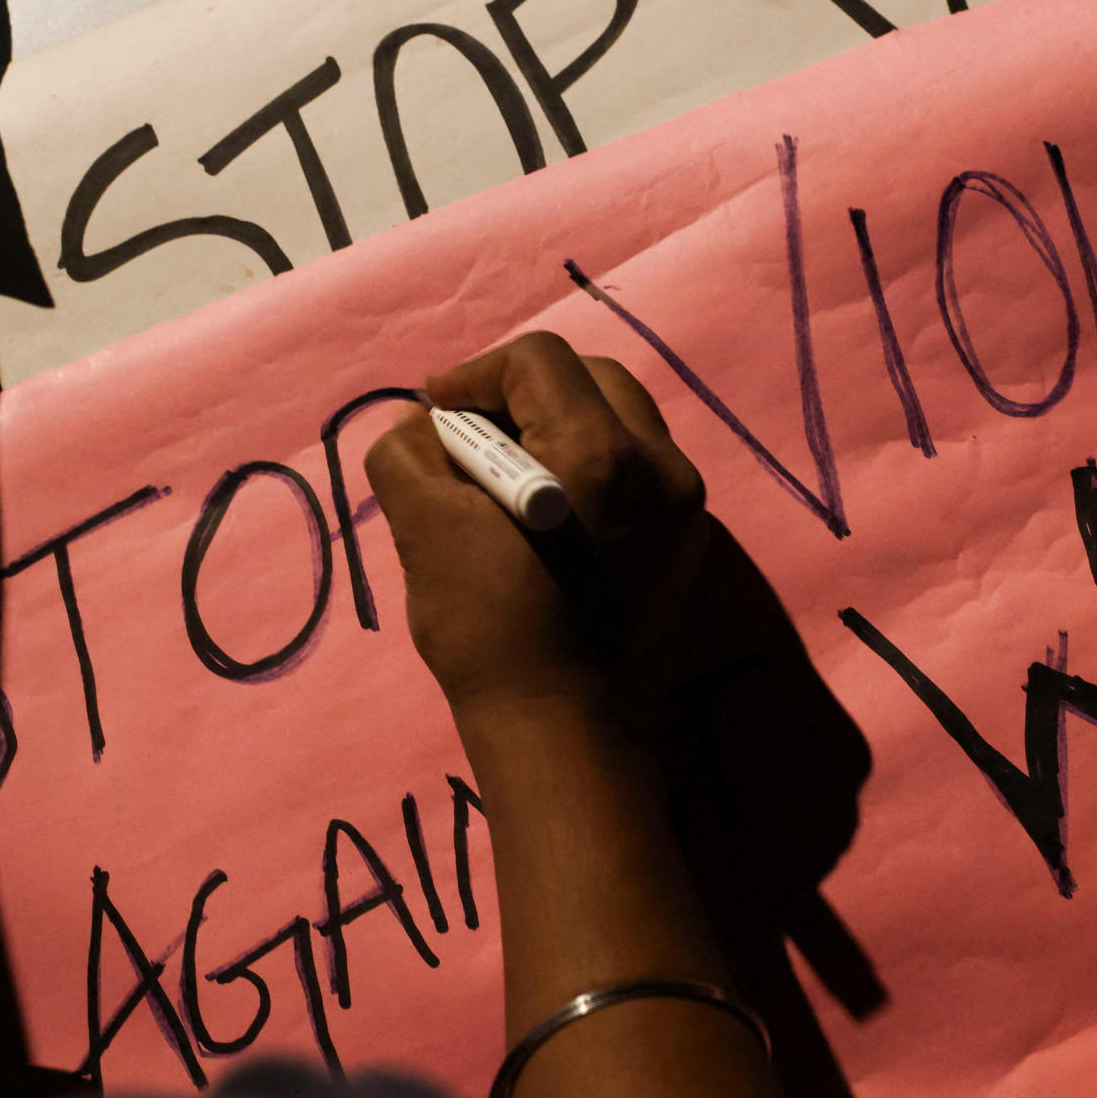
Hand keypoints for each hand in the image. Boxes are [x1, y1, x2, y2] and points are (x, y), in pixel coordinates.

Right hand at [363, 333, 706, 719]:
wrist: (567, 735)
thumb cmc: (493, 632)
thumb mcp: (426, 530)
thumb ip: (411, 454)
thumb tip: (425, 427)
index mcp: (602, 451)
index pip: (536, 361)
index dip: (473, 374)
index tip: (434, 410)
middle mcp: (660, 464)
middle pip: (588, 379)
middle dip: (521, 393)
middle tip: (469, 434)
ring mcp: (684, 506)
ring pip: (617, 422)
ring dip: (556, 428)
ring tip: (502, 476)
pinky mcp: (685, 543)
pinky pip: (634, 471)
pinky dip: (587, 468)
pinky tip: (543, 516)